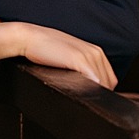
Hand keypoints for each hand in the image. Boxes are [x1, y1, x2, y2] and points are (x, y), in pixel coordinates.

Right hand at [0, 21, 116, 89]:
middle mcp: (96, 53)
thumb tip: (87, 89)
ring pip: (103, 84)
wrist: (29, 38)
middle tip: (84, 100)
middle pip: (108, 83)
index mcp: (96, 52)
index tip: (89, 95)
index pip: (109, 79)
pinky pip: (94, 81)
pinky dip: (89, 90)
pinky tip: (78, 93)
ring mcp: (89, 56)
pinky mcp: (80, 60)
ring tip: (80, 98)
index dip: (101, 90)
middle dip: (98, 93)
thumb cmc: (44, 50)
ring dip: (93, 94)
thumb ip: (81, 70)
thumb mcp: (68, 58)